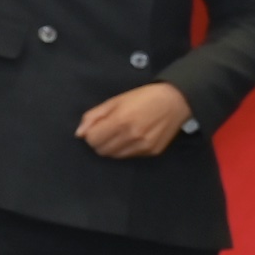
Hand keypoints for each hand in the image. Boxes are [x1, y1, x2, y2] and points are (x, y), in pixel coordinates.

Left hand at [78, 81, 192, 158]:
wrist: (174, 101)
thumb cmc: (141, 98)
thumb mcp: (114, 101)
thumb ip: (93, 117)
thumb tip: (79, 134)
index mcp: (120, 121)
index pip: (93, 140)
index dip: (90, 135)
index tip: (95, 128)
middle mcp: (132, 137)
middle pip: (102, 151)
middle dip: (99, 142)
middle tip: (106, 131)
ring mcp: (143, 147)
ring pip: (115, 156)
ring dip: (112, 147)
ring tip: (119, 133)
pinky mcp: (153, 152)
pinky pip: (130, 156)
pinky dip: (125, 149)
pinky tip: (132, 137)